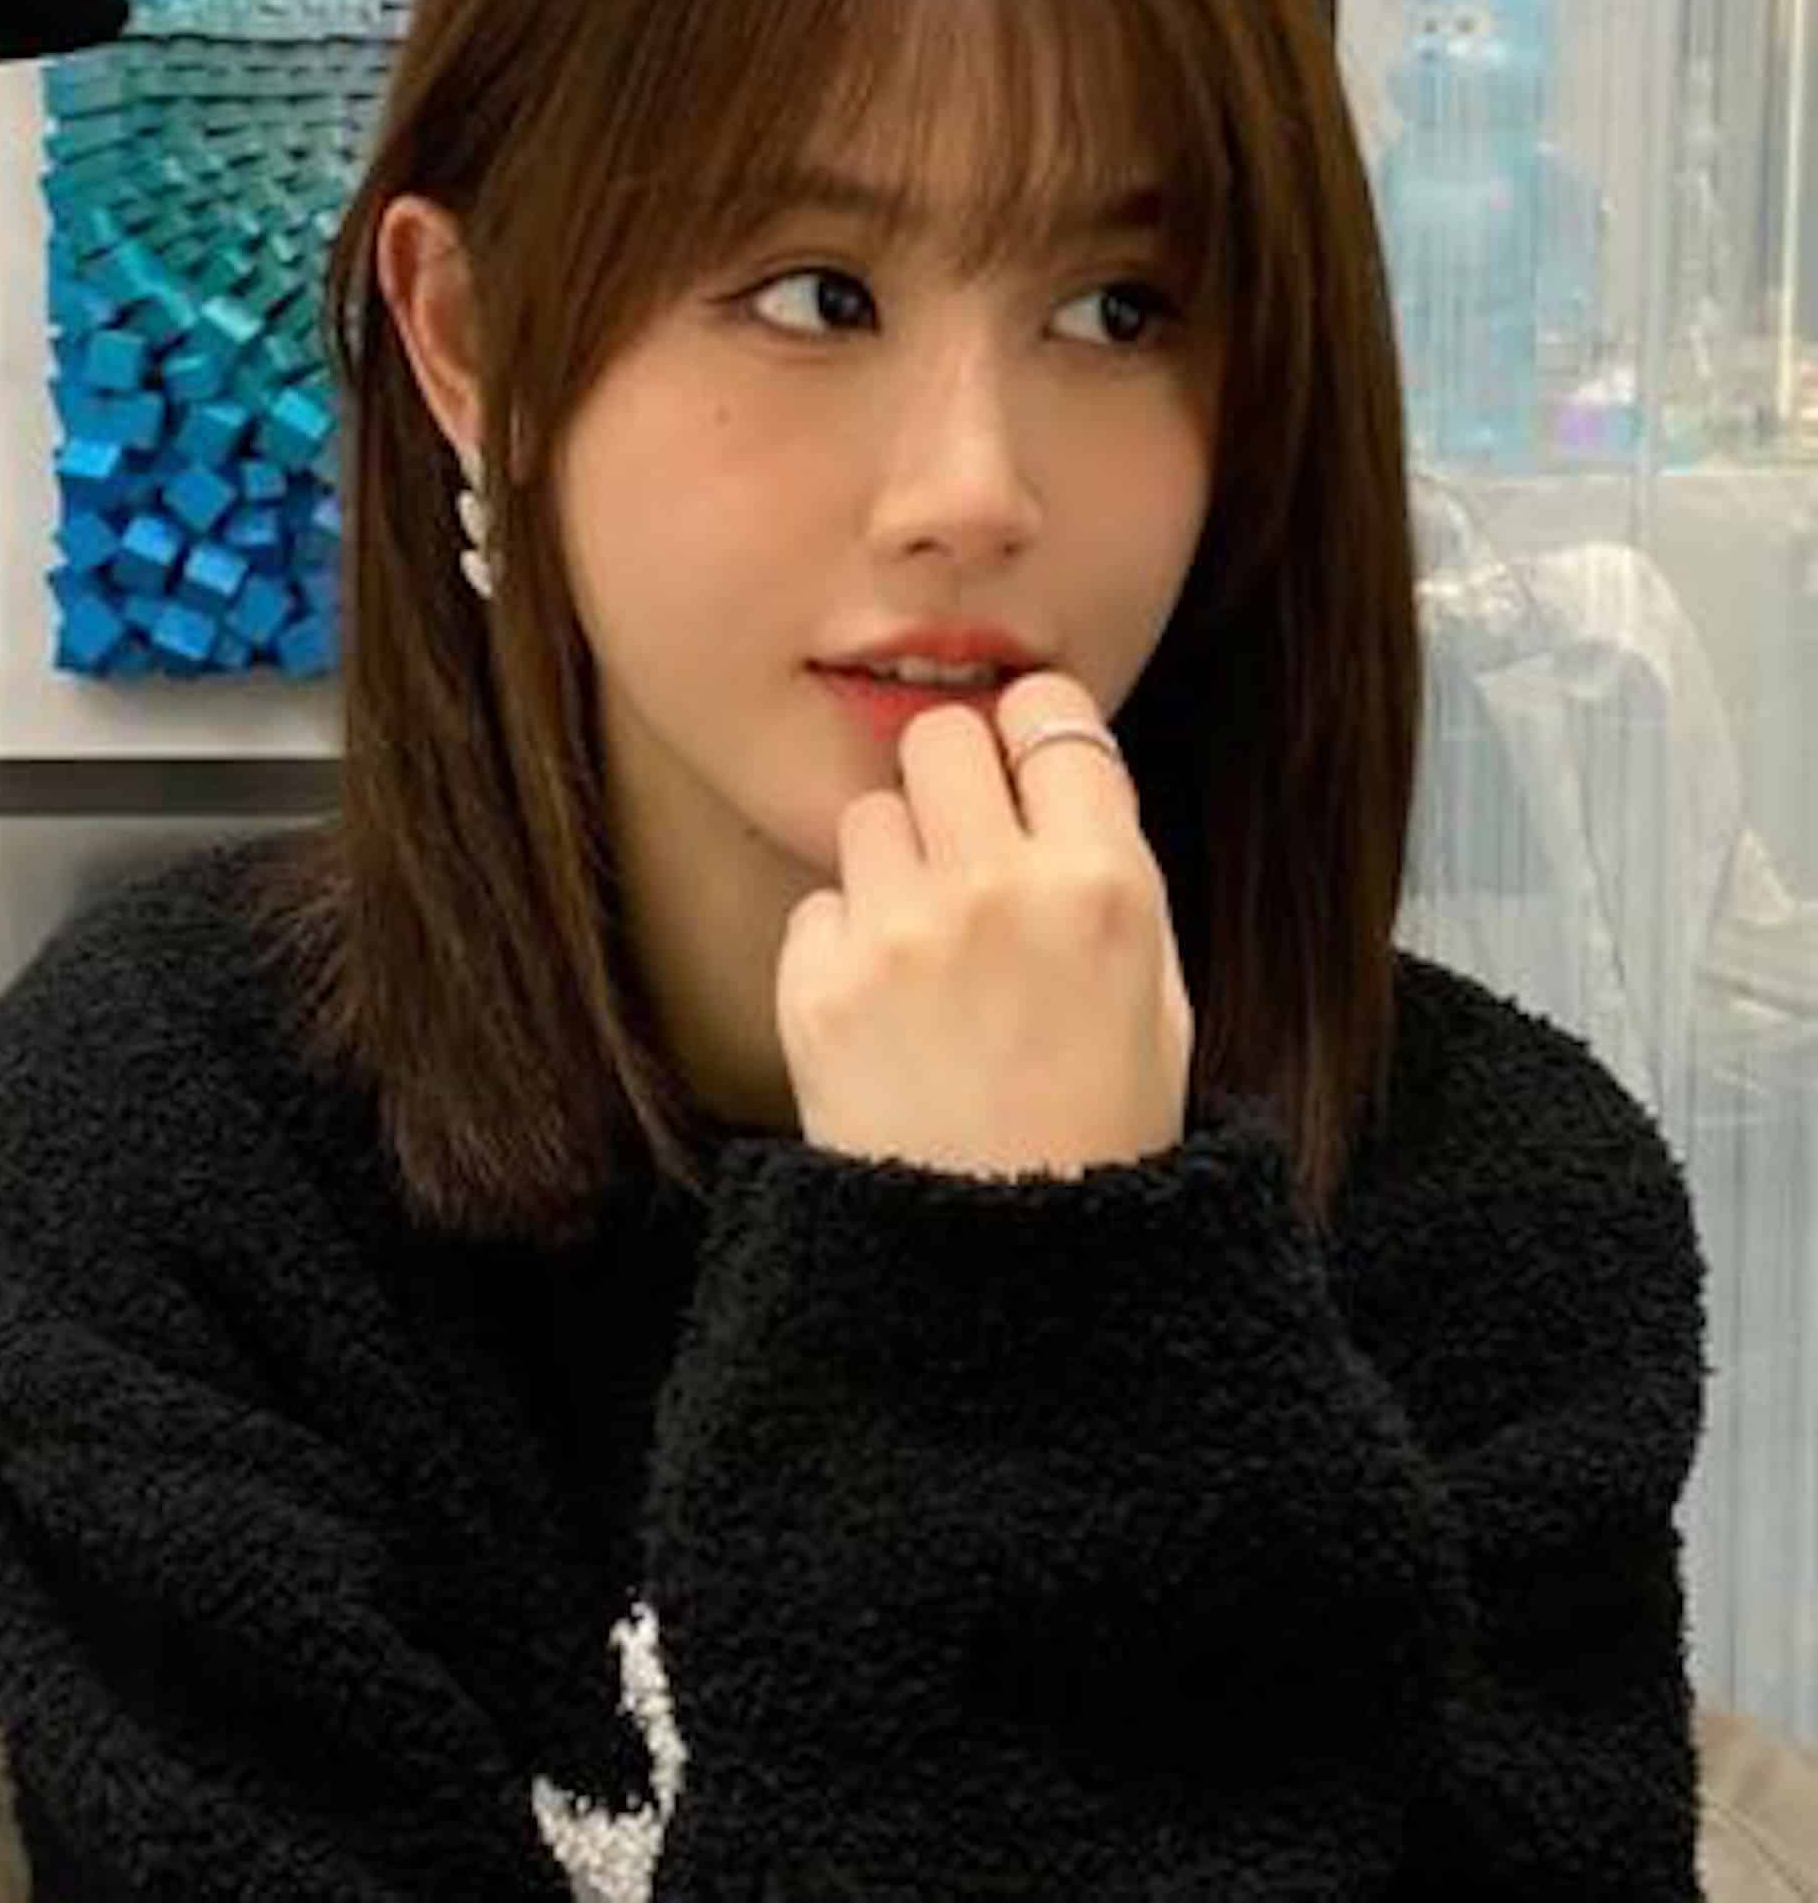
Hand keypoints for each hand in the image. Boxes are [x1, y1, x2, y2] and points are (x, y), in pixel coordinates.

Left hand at [777, 670, 1193, 1179]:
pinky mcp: (818, 986)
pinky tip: (890, 1010)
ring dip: (896, 860)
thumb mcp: (1161, 990)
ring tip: (931, 948)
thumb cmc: (1101, 1129)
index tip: (1028, 764)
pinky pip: (820, 904)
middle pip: (940, 735)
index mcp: (1104, 883)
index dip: (1034, 733)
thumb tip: (1057, 766)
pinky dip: (846, 942)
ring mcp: (899, 935)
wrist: (1004, 1267)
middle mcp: (998, 889)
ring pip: (870, 815)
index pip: (1049, 713)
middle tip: (968, 843)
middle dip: (952, 776)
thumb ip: (1111, 866)